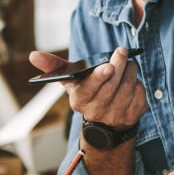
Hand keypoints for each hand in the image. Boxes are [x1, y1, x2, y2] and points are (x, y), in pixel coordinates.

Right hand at [29, 48, 146, 129]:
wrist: (104, 123)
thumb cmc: (87, 92)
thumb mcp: (70, 81)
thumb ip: (53, 66)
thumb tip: (33, 55)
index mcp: (79, 100)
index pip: (90, 88)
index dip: (100, 77)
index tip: (108, 67)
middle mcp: (96, 111)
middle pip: (113, 84)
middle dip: (120, 64)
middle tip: (122, 51)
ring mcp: (115, 116)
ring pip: (128, 86)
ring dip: (130, 71)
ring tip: (127, 64)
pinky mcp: (132, 117)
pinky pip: (140, 94)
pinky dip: (138, 84)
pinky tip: (132, 82)